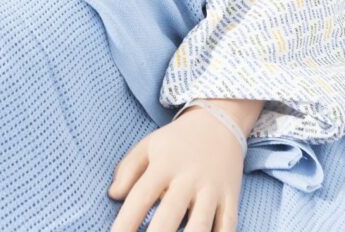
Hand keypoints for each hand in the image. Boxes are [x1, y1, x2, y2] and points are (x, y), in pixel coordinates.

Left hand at [108, 108, 244, 231]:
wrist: (220, 122)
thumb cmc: (176, 141)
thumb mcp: (148, 145)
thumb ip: (127, 169)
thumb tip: (113, 195)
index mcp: (164, 165)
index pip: (140, 197)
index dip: (125, 223)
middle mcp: (188, 178)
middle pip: (170, 216)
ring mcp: (212, 189)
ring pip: (200, 226)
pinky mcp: (231, 197)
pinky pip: (227, 226)